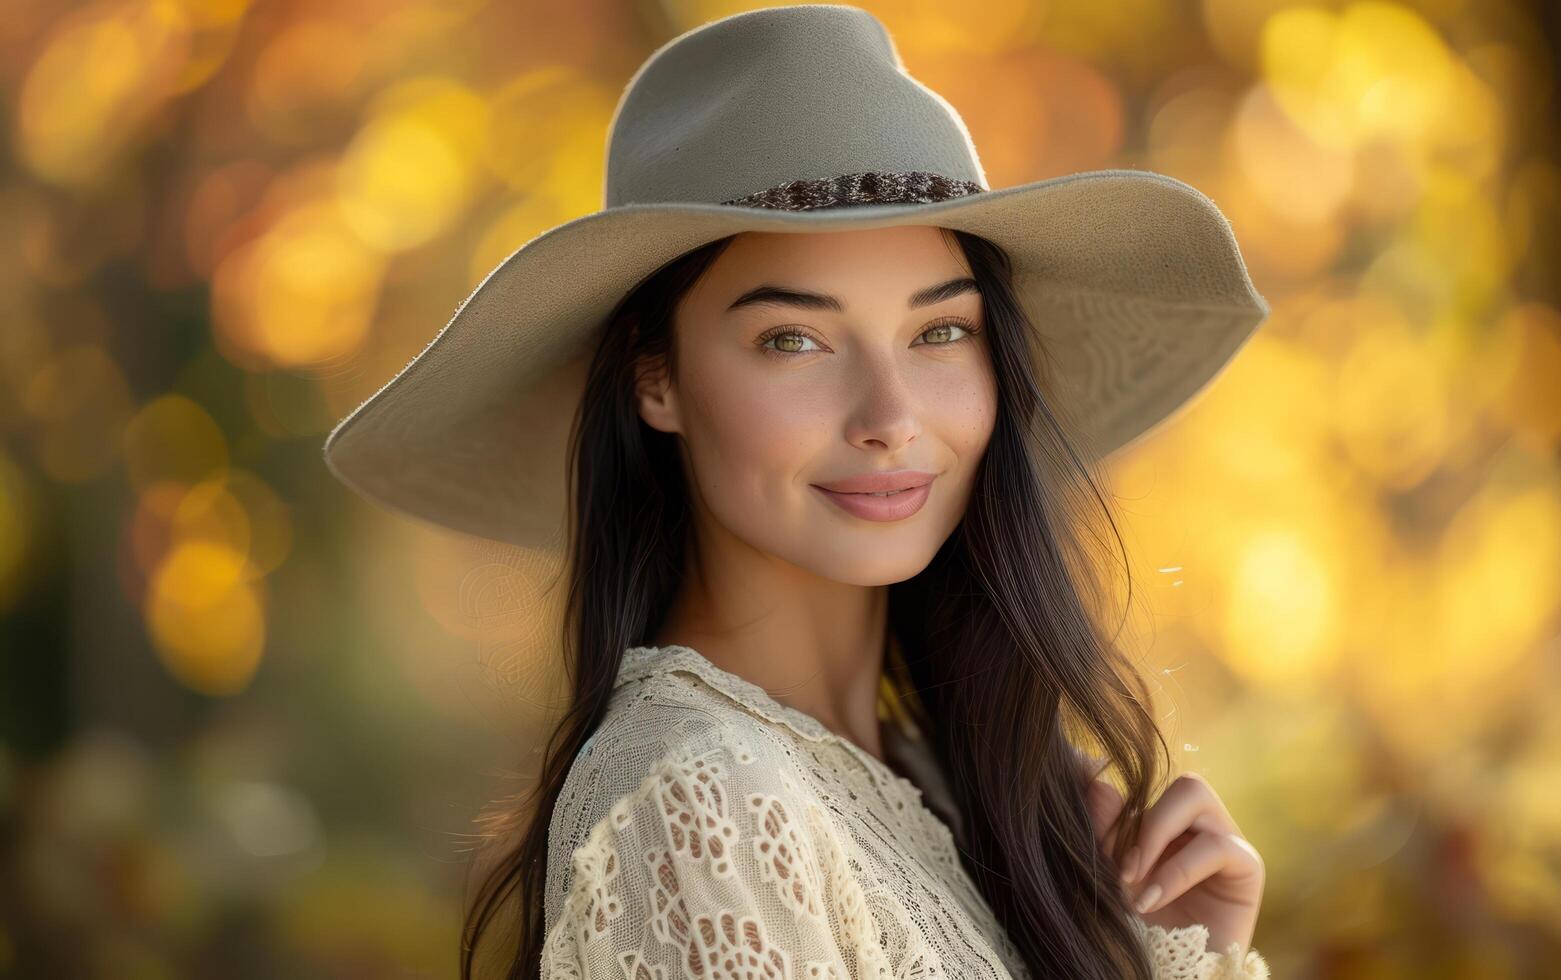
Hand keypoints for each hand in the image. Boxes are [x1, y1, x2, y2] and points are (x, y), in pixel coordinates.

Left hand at [1084, 762, 1264, 957]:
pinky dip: (1176, 871)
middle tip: (1121, 867)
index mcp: (1168, 820)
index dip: (1115, 800)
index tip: (1087, 824)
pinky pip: (1216, 846)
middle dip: (1141, 819)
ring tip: (1132, 883)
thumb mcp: (1112, 875)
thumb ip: (1104, 830)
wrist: (1173, 971)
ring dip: (1155, 836)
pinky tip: (1152, 900)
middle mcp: (1199, 823)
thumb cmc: (1142, 925)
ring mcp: (1225, 838)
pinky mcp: (1247, 866)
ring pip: (1194, 794)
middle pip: (1178, 781)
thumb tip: (1093, 781)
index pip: (1145, 784)